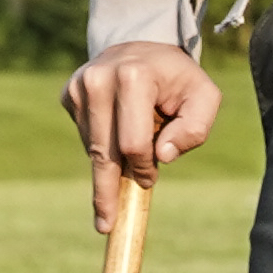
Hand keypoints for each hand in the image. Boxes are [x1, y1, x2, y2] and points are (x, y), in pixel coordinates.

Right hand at [61, 45, 219, 226]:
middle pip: (103, 153)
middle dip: (108, 191)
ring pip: (92, 148)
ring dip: (111, 163)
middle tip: (106, 226)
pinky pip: (85, 137)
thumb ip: (195, 128)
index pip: (133, 144)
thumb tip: (164, 155)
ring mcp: (79, 86)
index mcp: (133, 78)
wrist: (143, 46)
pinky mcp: (69, 94)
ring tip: (130, 159)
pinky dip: (101, 146)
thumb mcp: (204, 97)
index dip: (144, 168)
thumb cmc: (178, 79)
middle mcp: (98, 80)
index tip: (150, 182)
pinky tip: (116, 134)